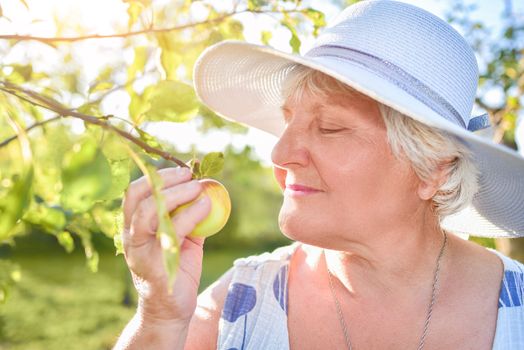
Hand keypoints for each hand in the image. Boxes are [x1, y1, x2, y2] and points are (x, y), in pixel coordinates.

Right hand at [122, 167, 211, 323]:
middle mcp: (130, 236)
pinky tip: (206, 206)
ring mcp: (139, 250)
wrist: (171, 310)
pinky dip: (191, 214)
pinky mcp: (154, 264)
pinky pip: (171, 232)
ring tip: (198, 188)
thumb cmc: (177, 269)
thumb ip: (189, 215)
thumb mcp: (183, 237)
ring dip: (176, 194)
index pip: (134, 191)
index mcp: (133, 226)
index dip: (156, 175)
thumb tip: (206, 188)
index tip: (182, 169)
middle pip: (137, 196)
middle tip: (190, 175)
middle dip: (164, 179)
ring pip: (149, 211)